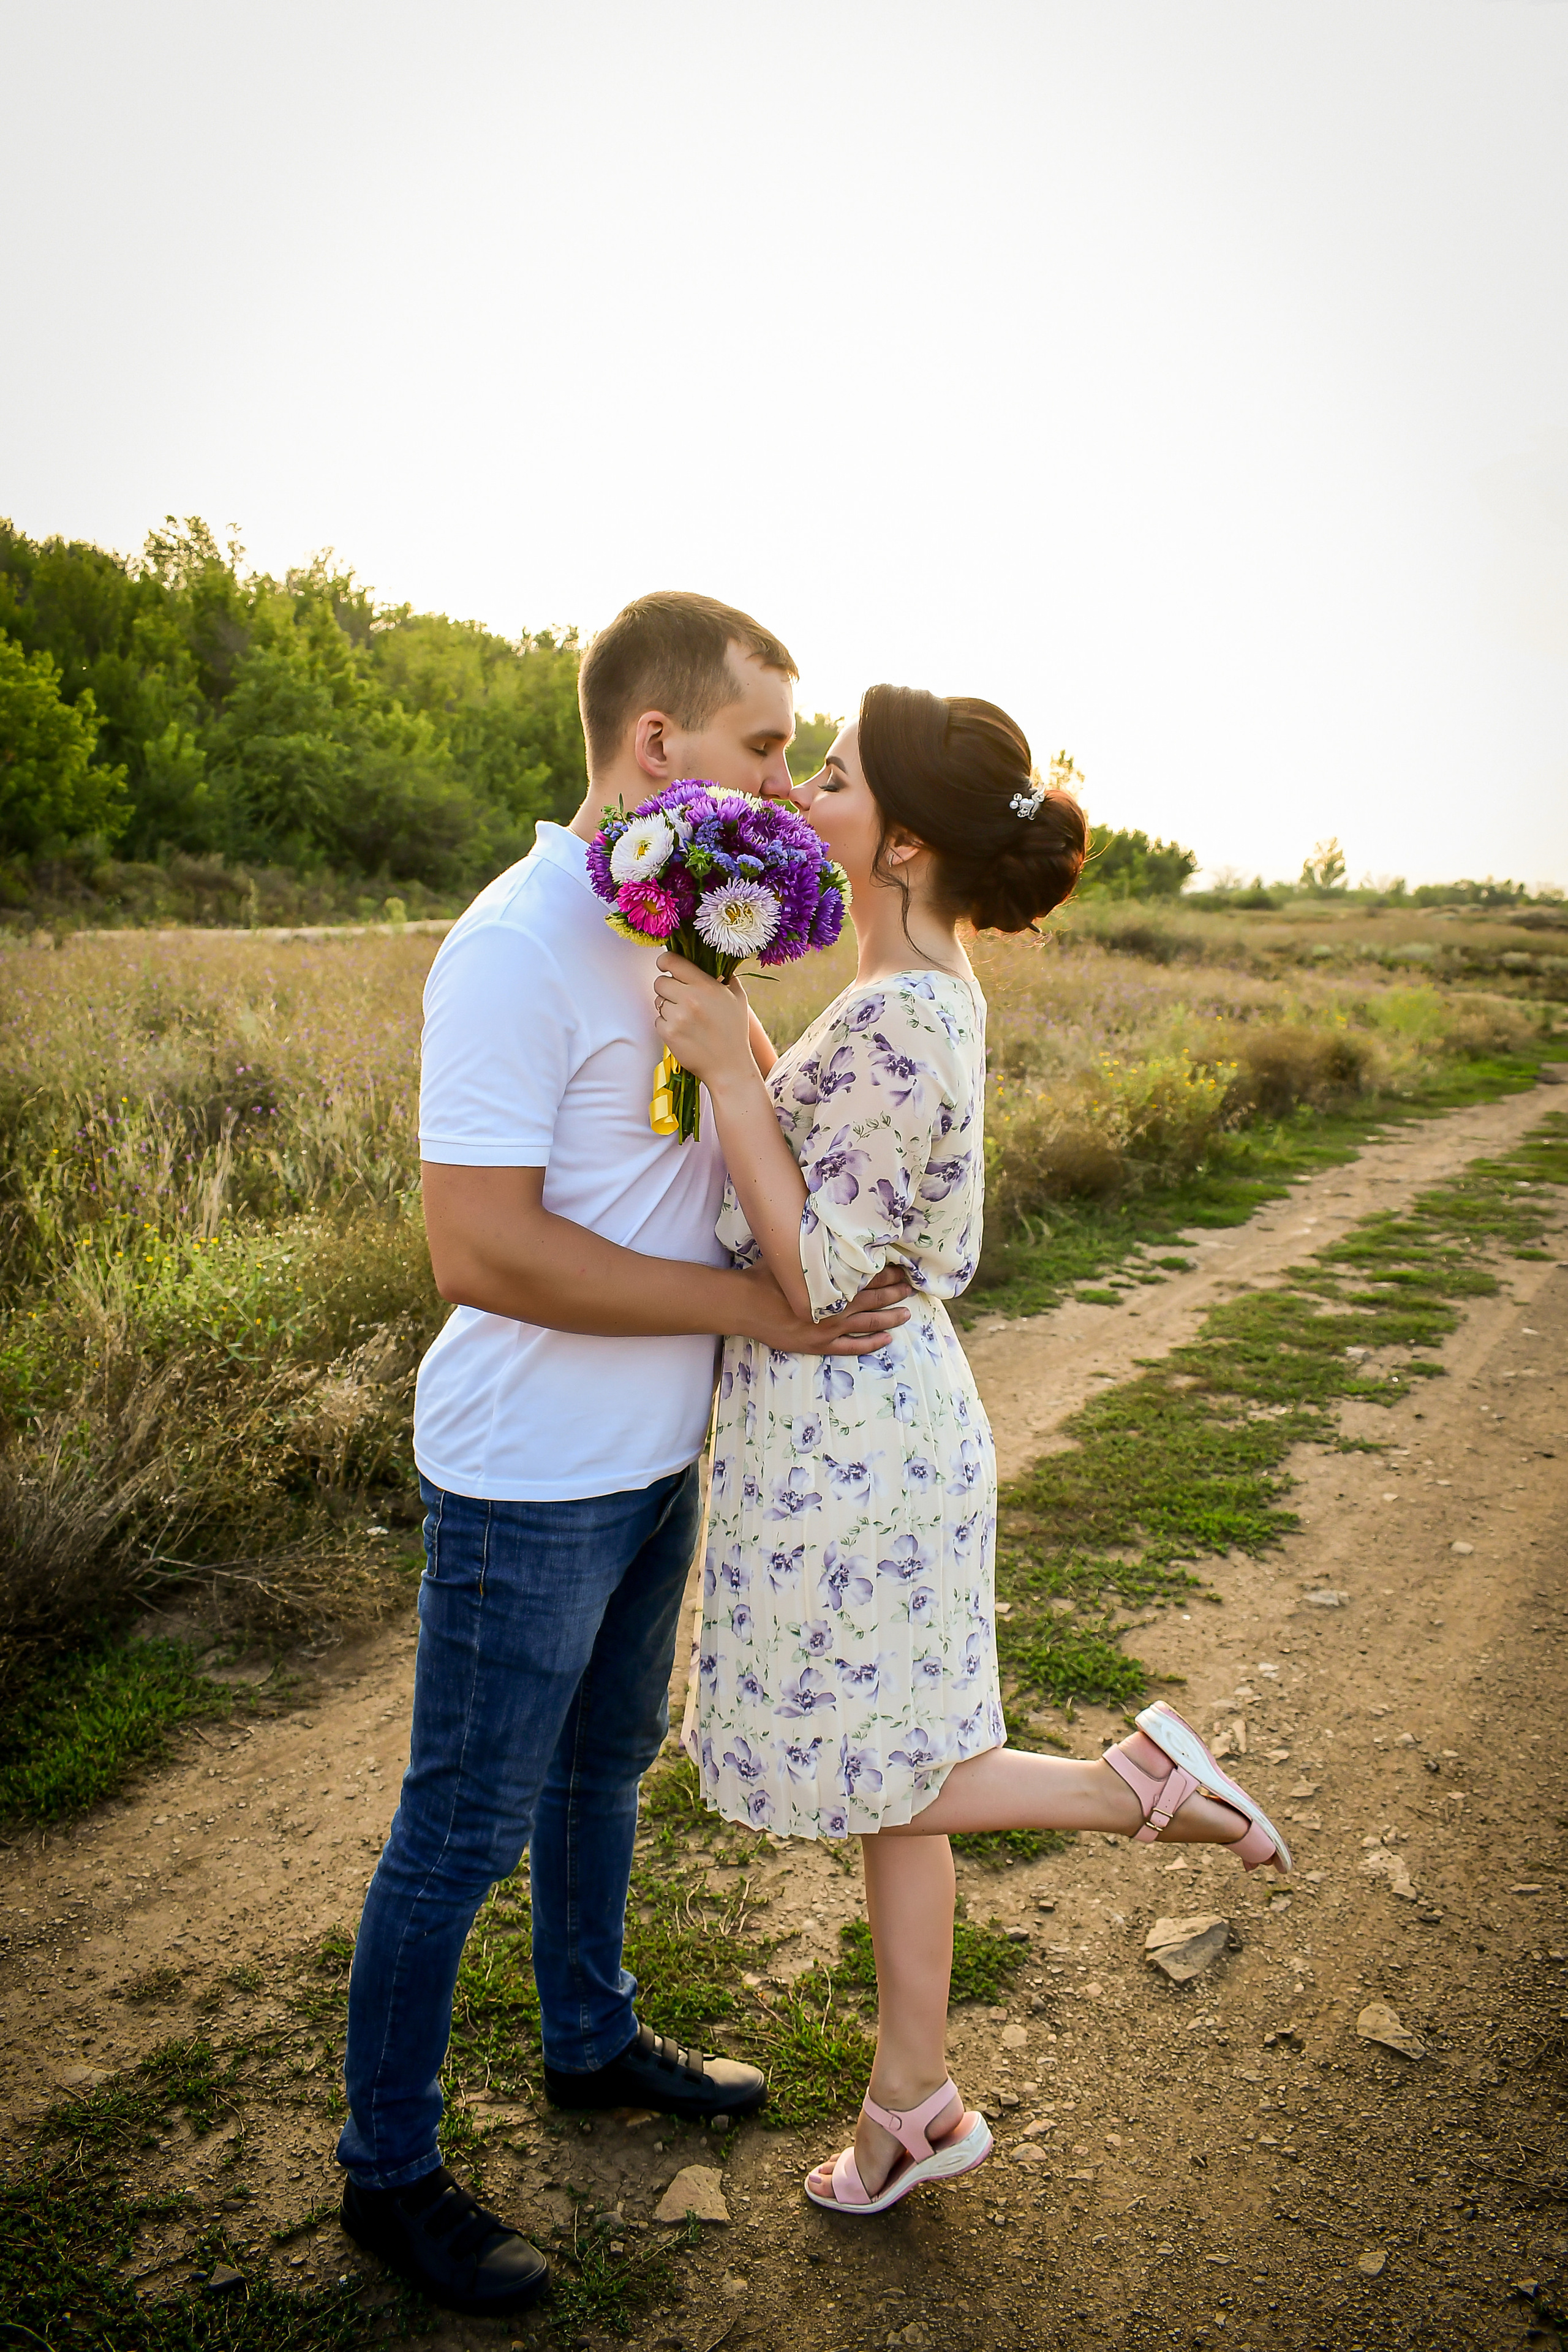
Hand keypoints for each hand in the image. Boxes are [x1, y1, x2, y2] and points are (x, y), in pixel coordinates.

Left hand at [653, 953, 752, 1086]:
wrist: (729, 1067)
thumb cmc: (734, 1031)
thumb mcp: (738, 998)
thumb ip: (725, 977)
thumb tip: (716, 961)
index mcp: (706, 986)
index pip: (673, 962)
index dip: (664, 961)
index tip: (664, 965)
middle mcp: (690, 999)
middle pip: (659, 982)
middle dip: (667, 988)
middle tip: (679, 998)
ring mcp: (678, 1017)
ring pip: (658, 1002)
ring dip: (667, 1007)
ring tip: (685, 1018)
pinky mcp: (669, 1034)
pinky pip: (657, 1020)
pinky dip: (666, 1025)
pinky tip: (682, 1031)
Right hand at [730, 1260, 913, 1355]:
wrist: (745, 1305)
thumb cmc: (765, 1277)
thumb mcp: (791, 1256)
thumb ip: (813, 1249)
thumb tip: (826, 1231)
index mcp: (830, 1282)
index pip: (866, 1276)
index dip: (886, 1273)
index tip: (901, 1268)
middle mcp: (834, 1306)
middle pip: (873, 1298)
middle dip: (894, 1293)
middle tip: (910, 1288)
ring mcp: (828, 1328)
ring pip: (868, 1323)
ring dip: (889, 1318)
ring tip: (907, 1313)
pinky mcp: (819, 1344)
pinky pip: (851, 1346)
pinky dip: (870, 1344)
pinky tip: (887, 1340)